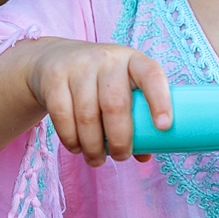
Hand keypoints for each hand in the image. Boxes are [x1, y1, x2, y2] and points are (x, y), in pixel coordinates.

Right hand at [26, 38, 170, 166]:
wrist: (57, 58)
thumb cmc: (102, 80)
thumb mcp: (123, 87)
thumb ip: (136, 117)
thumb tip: (144, 156)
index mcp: (133, 61)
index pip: (152, 75)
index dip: (160, 101)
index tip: (164, 127)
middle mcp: (108, 60)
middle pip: (116, 104)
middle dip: (120, 139)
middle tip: (121, 156)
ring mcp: (79, 67)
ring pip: (87, 115)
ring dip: (93, 146)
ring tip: (97, 159)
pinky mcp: (54, 78)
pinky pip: (63, 116)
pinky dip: (71, 139)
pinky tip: (77, 148)